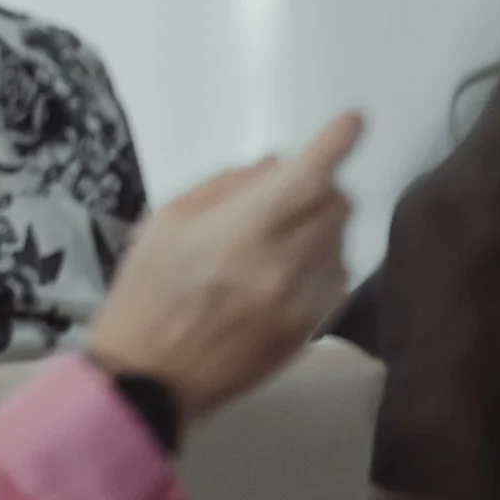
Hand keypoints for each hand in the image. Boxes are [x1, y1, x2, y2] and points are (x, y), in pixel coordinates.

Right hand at [85, 113, 362, 425]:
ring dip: (324, 224)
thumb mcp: (167, 221)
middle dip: (322, 184)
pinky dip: (324, 261)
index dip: (334, 143)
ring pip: (342, 243)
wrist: (151, 377)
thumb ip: (226, 186)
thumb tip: (275, 166)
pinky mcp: (308, 332)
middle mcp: (281, 267)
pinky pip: (337, 280)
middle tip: (292, 186)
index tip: (352, 121)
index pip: (307, 178)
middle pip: (336, 206)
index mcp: (240, 233)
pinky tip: (290, 266)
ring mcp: (300, 304)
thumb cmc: (148, 293)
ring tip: (283, 232)